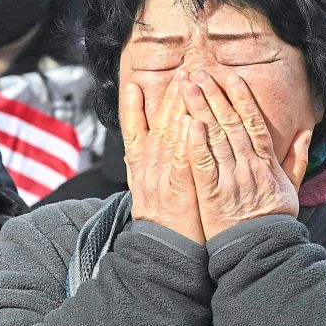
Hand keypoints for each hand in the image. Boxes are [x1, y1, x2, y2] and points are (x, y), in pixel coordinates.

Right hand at [122, 71, 205, 243]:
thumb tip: (140, 147)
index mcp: (139, 168)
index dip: (133, 107)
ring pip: (170, 137)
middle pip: (158, 126)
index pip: (133, 131)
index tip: (136, 84)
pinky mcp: (180, 190)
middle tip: (182, 73)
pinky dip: (187, 142)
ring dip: (178, 109)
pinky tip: (193, 123)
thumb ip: (144, 166)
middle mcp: (148, 169)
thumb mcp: (144, 191)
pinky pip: (184, 161)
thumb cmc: (162, 221)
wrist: (163, 253)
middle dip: (169, 97)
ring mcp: (163, 178)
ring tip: (188, 85)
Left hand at [183, 70, 310, 239]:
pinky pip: (205, 166)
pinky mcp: (213, 195)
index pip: (253, 123)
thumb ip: (298, 159)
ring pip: (216, 138)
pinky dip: (197, 145)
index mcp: (266, 162)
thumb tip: (306, 134)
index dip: (241, 98)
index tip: (230, 78)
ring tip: (188, 89)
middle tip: (199, 74)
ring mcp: (231, 179)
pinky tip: (189, 125)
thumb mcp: (292, 188)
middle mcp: (249, 166)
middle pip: (231, 124)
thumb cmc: (275, 219)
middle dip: (215, 96)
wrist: (263, 250)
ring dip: (201, 111)